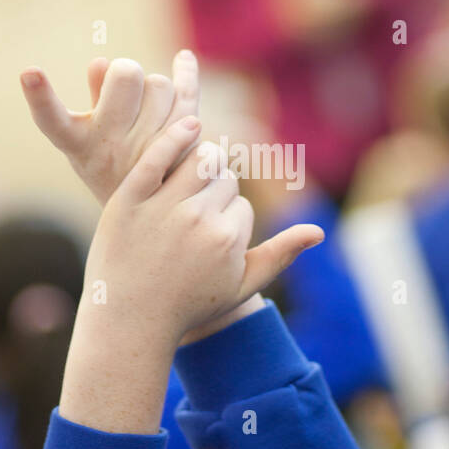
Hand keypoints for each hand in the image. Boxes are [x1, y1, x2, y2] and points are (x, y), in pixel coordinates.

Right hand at [19, 50, 199, 204]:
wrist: (153, 221)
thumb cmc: (112, 169)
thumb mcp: (88, 140)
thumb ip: (91, 98)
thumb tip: (102, 61)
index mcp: (79, 145)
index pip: (51, 120)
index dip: (39, 97)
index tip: (29, 72)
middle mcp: (111, 149)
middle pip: (126, 75)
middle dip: (127, 74)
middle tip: (126, 93)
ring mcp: (149, 149)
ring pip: (160, 84)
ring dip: (156, 89)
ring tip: (149, 115)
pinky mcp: (184, 146)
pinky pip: (188, 95)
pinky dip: (186, 72)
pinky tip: (184, 58)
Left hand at [88, 117, 322, 345]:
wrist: (128, 321)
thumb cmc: (187, 307)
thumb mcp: (239, 289)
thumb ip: (280, 257)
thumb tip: (320, 232)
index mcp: (229, 239)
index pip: (242, 204)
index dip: (229, 221)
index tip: (207, 244)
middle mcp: (198, 218)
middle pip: (224, 180)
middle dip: (215, 194)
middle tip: (192, 218)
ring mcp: (162, 206)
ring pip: (200, 159)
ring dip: (201, 164)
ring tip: (188, 184)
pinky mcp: (130, 197)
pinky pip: (158, 154)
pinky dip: (176, 135)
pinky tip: (189, 127)